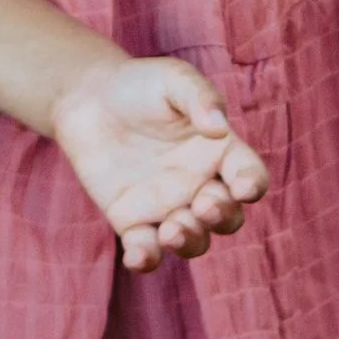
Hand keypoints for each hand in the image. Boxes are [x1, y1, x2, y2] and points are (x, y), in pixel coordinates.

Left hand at [48, 55, 269, 274]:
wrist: (87, 99)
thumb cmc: (139, 86)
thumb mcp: (172, 79)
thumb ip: (198, 97)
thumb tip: (219, 127)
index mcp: (219, 153)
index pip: (248, 176)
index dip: (251, 185)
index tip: (242, 186)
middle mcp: (200, 185)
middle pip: (226, 217)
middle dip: (221, 216)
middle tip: (202, 203)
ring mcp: (168, 207)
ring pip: (193, 240)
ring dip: (189, 241)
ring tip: (172, 227)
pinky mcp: (133, 222)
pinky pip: (147, 251)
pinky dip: (146, 259)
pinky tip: (137, 255)